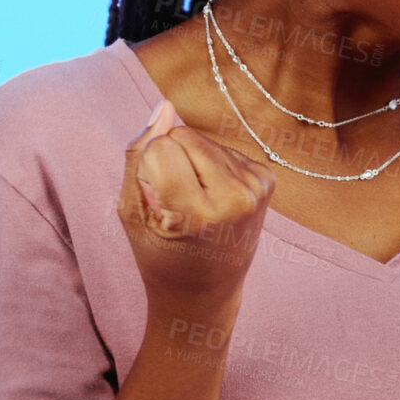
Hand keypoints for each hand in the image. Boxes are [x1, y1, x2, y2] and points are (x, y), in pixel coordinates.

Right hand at [117, 98, 278, 313]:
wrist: (205, 293)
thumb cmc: (160, 254)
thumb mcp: (133, 212)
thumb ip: (139, 155)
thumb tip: (165, 106)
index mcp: (198, 213)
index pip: (159, 147)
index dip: (148, 170)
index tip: (158, 205)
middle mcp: (235, 197)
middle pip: (182, 134)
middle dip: (170, 158)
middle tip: (176, 204)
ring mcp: (256, 188)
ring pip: (202, 138)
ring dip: (191, 161)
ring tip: (194, 203)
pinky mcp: (266, 180)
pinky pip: (222, 148)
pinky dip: (210, 166)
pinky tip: (212, 198)